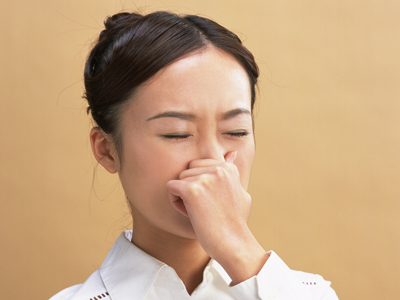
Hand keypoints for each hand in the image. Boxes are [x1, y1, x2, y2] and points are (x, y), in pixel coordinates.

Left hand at [167, 151, 267, 283]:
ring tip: (199, 211)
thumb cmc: (235, 222)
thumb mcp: (239, 191)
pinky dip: (175, 202)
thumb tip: (232, 153)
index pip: (199, 165)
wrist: (233, 244)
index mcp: (228, 167)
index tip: (212, 201)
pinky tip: (190, 213)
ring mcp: (205, 178)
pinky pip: (170, 187)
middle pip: (187, 170)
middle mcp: (218, 169)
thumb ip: (232, 172)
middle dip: (190, 187)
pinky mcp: (192, 190)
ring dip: (183, 196)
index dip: (200, 184)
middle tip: (204, 207)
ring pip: (178, 179)